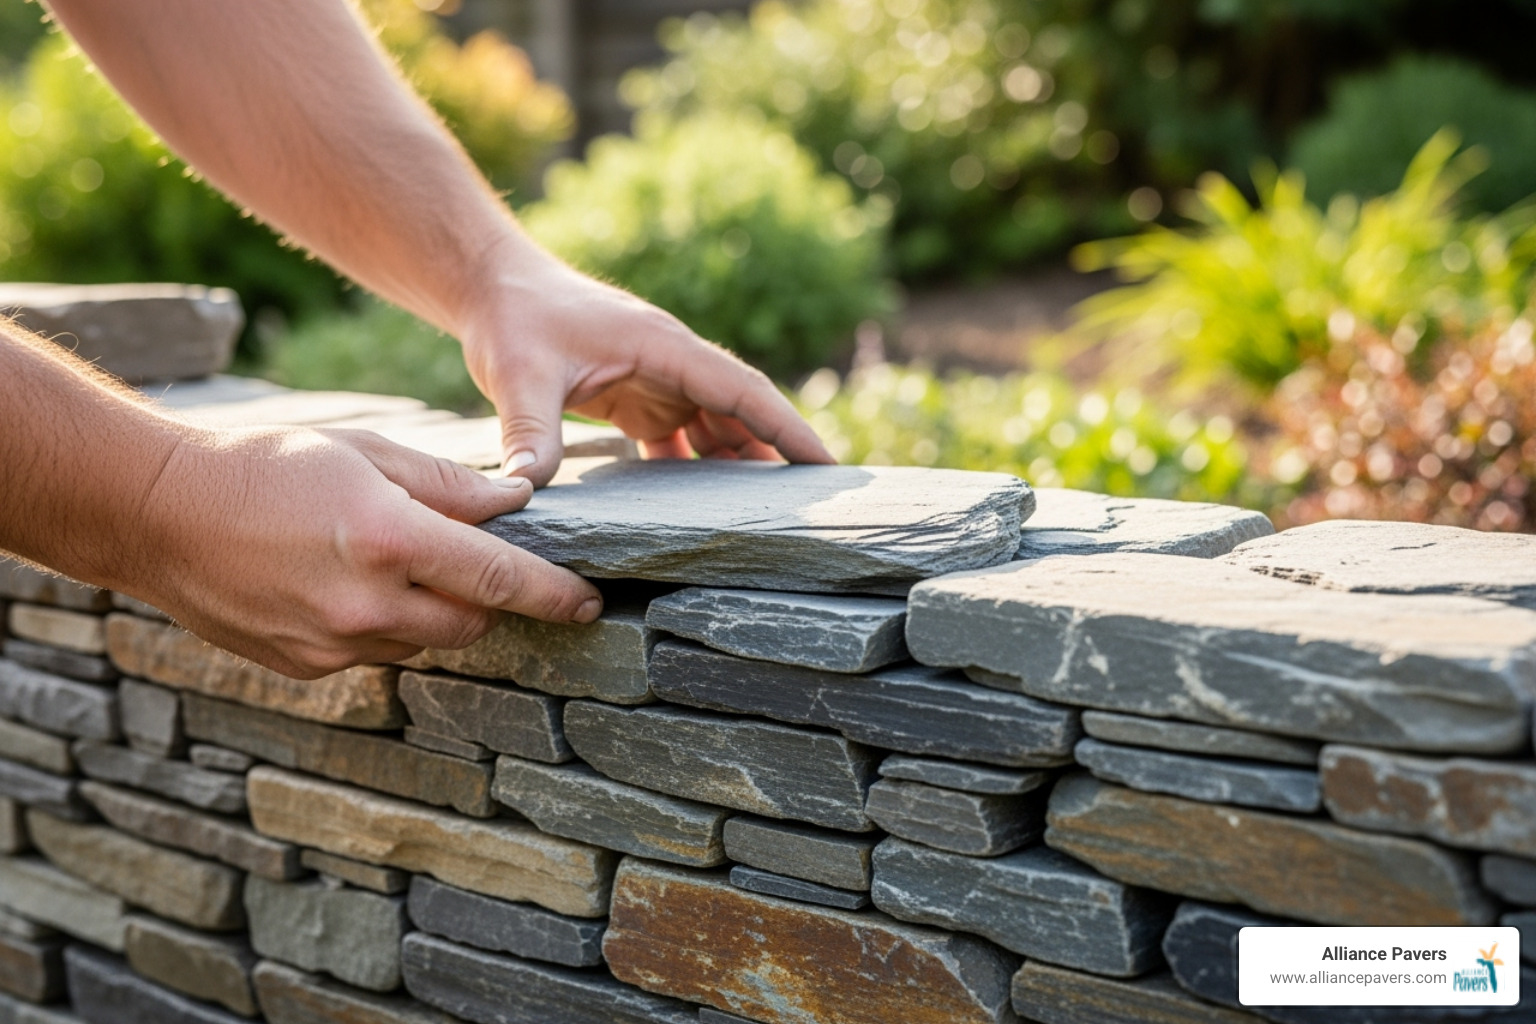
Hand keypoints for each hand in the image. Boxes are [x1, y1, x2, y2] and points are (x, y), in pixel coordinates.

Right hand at [133, 425, 602, 678]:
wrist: (159, 513)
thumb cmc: (266, 465)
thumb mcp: (366, 450)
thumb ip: (448, 485)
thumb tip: (513, 505)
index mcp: (391, 540)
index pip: (500, 580)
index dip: (555, 595)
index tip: (590, 604)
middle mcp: (368, 604)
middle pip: (471, 622)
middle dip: (485, 597)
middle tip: (469, 559)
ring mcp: (334, 644)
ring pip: (424, 643)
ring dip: (431, 613)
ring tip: (390, 562)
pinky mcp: (306, 666)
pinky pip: (374, 655)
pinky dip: (382, 627)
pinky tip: (344, 585)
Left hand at [456, 252, 835, 486]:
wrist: (492, 288)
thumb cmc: (514, 318)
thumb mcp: (520, 376)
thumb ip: (530, 432)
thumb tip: (526, 491)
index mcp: (664, 347)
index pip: (742, 390)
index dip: (786, 427)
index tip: (825, 463)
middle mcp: (672, 362)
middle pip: (740, 412)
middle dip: (776, 454)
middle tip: (811, 506)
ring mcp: (657, 379)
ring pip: (716, 426)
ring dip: (739, 464)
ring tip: (767, 516)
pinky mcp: (636, 396)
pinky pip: (682, 436)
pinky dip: (698, 467)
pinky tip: (703, 508)